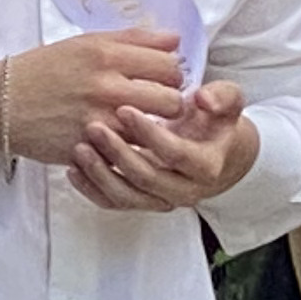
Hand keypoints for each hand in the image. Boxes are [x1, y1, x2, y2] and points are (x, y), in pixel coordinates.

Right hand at [0, 29, 190, 164]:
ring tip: (141, 125)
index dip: (171, 73)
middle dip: (170, 102)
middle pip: (172, 99)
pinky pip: (130, 154)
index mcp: (106, 55)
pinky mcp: (89, 150)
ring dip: (154, 130)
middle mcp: (105, 87)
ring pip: (156, 130)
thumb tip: (175, 39)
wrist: (0, 104)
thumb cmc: (44, 70)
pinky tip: (123, 142)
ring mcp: (98, 122)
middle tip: (157, 105)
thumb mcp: (85, 43)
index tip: (161, 79)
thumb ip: (132, 39)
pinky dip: (131, 149)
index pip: (169, 64)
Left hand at [63, 80, 258, 214]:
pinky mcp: (141, 202)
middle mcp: (185, 190)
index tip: (124, 109)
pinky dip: (90, 188)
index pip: (175, 153)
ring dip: (100, 174)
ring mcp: (161, 199)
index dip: (149, 133)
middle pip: (147, 178)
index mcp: (207, 166)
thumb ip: (221, 96)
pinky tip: (73, 168)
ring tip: (79, 147)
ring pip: (126, 197)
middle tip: (93, 126)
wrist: (216, 152)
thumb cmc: (215, 121)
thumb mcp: (228, 103)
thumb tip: (202, 97)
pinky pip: (112, 203)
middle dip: (118, 153)